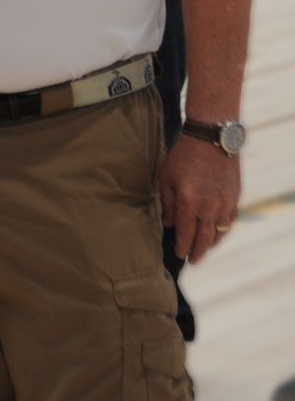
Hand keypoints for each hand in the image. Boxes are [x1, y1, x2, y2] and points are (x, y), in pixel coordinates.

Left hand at [159, 133, 241, 263]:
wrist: (211, 140)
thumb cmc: (183, 156)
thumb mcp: (166, 177)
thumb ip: (166, 203)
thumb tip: (168, 224)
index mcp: (188, 203)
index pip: (185, 233)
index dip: (182, 246)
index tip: (180, 254)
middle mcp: (208, 207)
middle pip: (204, 238)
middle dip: (198, 251)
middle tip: (193, 261)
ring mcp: (224, 203)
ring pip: (219, 232)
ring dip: (212, 244)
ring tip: (205, 250)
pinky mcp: (234, 198)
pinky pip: (230, 221)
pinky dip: (223, 230)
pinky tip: (218, 234)